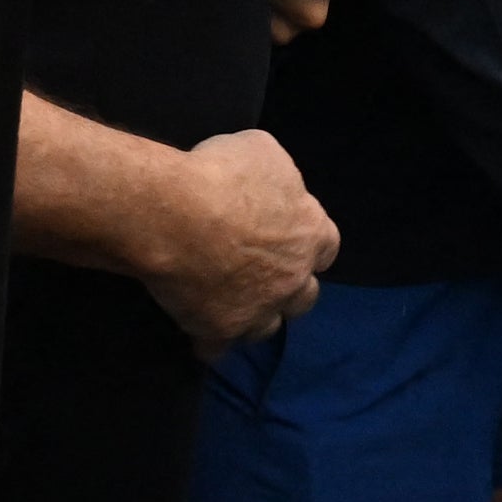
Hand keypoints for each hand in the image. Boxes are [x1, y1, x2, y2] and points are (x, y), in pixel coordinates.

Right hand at [144, 126, 337, 347]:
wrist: (176, 215)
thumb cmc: (221, 174)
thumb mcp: (262, 151)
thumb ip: (279, 177)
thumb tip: (274, 185)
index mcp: (310, 233)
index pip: (326, 248)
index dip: (307, 246)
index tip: (289, 242)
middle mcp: (293, 278)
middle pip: (304, 296)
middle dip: (287, 288)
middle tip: (262, 278)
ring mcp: (259, 310)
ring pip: (267, 328)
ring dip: (253, 317)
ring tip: (231, 307)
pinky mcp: (221, 330)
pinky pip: (218, 349)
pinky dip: (209, 341)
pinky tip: (196, 331)